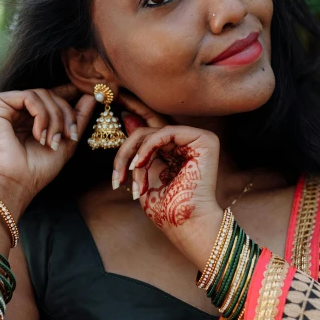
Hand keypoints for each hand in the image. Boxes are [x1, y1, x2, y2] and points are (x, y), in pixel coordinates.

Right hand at [0, 84, 95, 216]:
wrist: (13, 185)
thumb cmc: (36, 170)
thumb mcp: (66, 141)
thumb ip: (78, 118)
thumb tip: (93, 95)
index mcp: (26, 116)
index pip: (50, 96)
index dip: (69, 94)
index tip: (90, 94)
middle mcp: (12, 107)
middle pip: (49, 94)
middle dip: (66, 114)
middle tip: (71, 136)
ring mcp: (2, 104)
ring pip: (42, 94)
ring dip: (55, 118)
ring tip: (52, 141)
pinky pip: (30, 97)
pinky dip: (42, 116)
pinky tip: (39, 136)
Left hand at [114, 92, 222, 269]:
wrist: (183, 224)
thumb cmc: (165, 207)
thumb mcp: (143, 172)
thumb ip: (139, 146)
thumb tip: (129, 117)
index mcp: (178, 148)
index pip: (152, 127)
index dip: (134, 109)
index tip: (114, 94)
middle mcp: (190, 141)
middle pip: (147, 129)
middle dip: (126, 148)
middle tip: (115, 172)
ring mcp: (199, 139)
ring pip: (152, 131)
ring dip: (134, 156)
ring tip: (129, 178)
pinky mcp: (205, 140)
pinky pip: (164, 133)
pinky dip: (146, 149)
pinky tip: (138, 165)